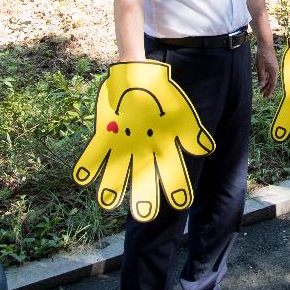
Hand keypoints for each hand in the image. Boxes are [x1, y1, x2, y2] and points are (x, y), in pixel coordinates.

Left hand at [72, 61, 214, 221]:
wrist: (137, 74)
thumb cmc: (161, 92)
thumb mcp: (179, 109)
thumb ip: (190, 130)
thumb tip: (206, 149)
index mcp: (163, 146)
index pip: (173, 172)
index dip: (178, 188)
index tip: (181, 204)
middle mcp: (143, 151)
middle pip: (144, 179)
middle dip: (143, 197)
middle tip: (144, 215)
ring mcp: (123, 146)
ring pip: (117, 172)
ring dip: (112, 186)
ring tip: (108, 201)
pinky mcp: (105, 137)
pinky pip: (96, 154)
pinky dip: (88, 165)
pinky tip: (83, 176)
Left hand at [254, 42, 278, 98]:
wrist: (266, 44)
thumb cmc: (262, 55)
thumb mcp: (260, 67)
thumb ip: (261, 76)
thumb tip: (262, 85)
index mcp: (274, 72)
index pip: (272, 84)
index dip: (269, 91)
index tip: (266, 97)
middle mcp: (275, 70)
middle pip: (272, 82)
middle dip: (268, 89)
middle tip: (263, 95)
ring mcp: (274, 68)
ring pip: (271, 79)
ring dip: (267, 85)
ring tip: (262, 90)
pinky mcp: (272, 65)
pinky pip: (270, 75)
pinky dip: (267, 79)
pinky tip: (263, 81)